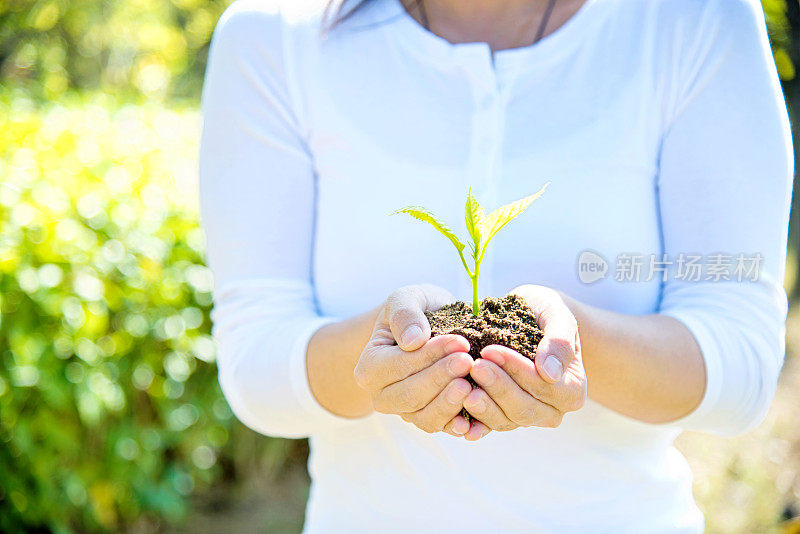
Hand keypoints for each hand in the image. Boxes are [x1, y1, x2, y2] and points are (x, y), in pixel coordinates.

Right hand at [354, 284, 473, 436]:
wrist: (429, 329)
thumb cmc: (415, 312)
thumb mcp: (407, 299)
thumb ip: (405, 314)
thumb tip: (413, 341)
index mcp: (369, 368)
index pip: (399, 366)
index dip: (429, 356)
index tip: (459, 341)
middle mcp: (382, 396)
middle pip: (410, 396)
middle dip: (441, 379)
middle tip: (468, 361)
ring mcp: (406, 413)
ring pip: (426, 418)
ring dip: (450, 403)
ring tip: (471, 384)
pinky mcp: (429, 420)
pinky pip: (443, 429)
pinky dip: (460, 425)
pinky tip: (476, 417)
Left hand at [462, 284, 586, 437]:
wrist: (529, 318)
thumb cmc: (544, 313)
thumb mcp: (557, 315)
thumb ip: (559, 341)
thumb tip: (550, 373)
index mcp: (572, 389)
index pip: (543, 386)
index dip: (516, 370)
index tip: (490, 350)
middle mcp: (552, 410)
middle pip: (523, 408)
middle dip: (497, 387)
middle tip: (473, 366)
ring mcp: (527, 416)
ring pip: (505, 420)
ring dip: (483, 405)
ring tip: (462, 386)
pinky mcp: (504, 416)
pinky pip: (488, 426)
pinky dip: (473, 422)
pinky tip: (457, 413)